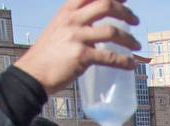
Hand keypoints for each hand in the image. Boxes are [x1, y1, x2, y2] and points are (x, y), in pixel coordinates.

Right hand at [14, 0, 141, 94]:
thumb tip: (98, 23)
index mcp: (67, 11)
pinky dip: (124, 61)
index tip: (126, 0)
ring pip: (112, 31)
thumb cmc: (47, 54)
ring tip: (136, 45)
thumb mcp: (58, 28)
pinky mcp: (81, 56)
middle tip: (135, 21)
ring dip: (129, 39)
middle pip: (106, 5)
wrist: (33, 74)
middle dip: (125, 12)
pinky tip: (131, 64)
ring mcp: (76, 37)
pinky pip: (110, 57)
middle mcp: (72, 20)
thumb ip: (76, 22)